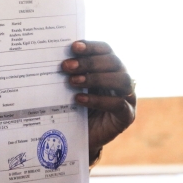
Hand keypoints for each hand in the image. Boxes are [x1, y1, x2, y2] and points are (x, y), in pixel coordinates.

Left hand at [61, 41, 135, 159]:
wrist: (78, 136)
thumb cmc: (75, 106)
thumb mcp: (71, 87)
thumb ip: (70, 72)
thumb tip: (54, 57)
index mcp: (110, 67)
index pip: (106, 50)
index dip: (92, 46)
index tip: (73, 47)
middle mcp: (122, 78)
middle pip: (114, 62)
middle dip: (89, 62)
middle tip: (66, 66)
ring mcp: (128, 97)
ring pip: (121, 80)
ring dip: (96, 78)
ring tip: (72, 82)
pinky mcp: (126, 115)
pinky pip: (118, 104)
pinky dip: (98, 100)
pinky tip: (79, 99)